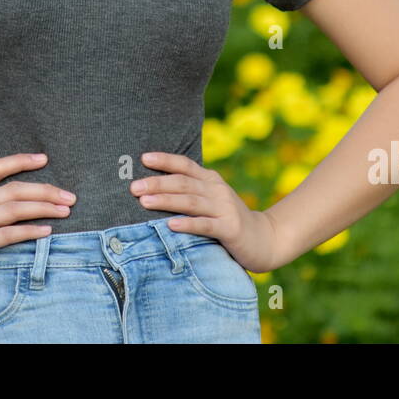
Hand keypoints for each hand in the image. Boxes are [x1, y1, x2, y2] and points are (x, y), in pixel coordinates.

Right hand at [0, 153, 75, 287]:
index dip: (19, 160)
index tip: (43, 158)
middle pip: (14, 188)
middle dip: (45, 189)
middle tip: (69, 194)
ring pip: (14, 208)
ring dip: (44, 208)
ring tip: (66, 209)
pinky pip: (5, 235)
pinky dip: (29, 232)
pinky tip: (46, 232)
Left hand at [130, 151, 279, 272]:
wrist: (265, 239)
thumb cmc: (228, 220)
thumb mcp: (211, 200)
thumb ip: (190, 192)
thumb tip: (152, 188)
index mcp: (211, 180)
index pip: (185, 165)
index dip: (165, 160)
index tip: (143, 158)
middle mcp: (217, 190)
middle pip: (183, 183)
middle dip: (157, 183)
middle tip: (133, 186)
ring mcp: (224, 209)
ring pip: (190, 202)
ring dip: (166, 200)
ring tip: (144, 202)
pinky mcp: (230, 229)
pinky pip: (205, 225)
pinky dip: (188, 224)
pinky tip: (171, 225)